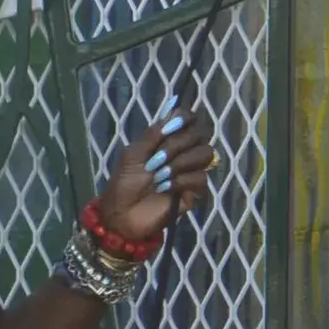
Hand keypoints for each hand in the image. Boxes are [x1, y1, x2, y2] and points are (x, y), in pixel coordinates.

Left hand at [96, 98, 214, 241]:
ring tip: (160, 176)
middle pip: (201, 135)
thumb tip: (174, 114)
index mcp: (168, 141)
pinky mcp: (195, 193)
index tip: (178, 122)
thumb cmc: (124, 183)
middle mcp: (184, 153)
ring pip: (205, 155)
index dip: (187, 118)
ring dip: (180, 163)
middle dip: (178, 144)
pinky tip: (168, 188)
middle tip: (157, 159)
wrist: (122, 214)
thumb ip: (153, 134)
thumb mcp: (133, 154)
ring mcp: (191, 172)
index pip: (189, 121)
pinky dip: (183, 181)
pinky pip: (201, 178)